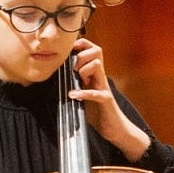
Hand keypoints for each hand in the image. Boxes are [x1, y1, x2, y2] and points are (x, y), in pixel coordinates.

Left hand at [67, 37, 150, 162]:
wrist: (113, 128)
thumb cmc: (98, 111)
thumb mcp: (84, 93)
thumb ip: (77, 83)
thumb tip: (59, 75)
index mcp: (95, 74)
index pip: (93, 49)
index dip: (82, 44)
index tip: (70, 49)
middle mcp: (101, 77)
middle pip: (97, 51)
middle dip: (82, 55)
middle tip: (74, 69)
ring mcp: (104, 88)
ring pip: (97, 65)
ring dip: (84, 70)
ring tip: (76, 82)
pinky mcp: (105, 101)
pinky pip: (96, 93)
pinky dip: (83, 93)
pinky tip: (73, 95)